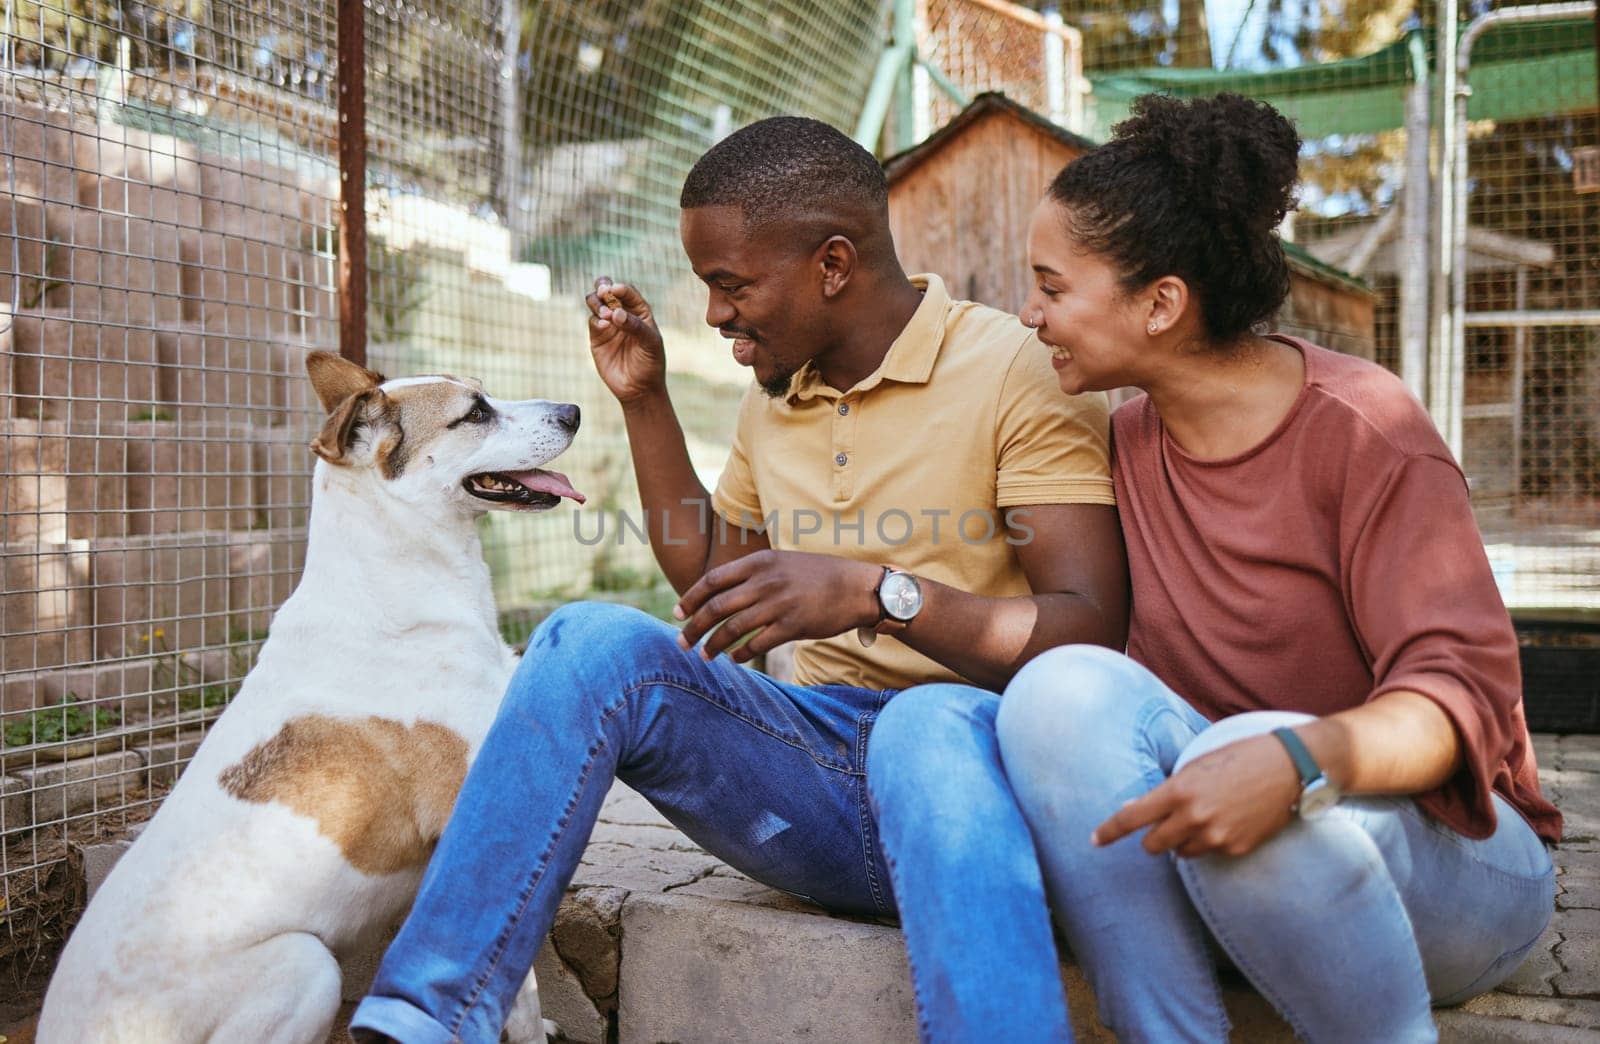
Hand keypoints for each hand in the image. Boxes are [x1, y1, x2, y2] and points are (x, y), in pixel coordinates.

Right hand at [585, 277, 665, 404]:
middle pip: (608, 291)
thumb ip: (635, 326)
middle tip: (604, 292)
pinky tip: (604, 325)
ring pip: (596, 303)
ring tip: (605, 314)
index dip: (621, 289)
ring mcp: (608, 324)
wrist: (639, 389)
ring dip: (597, 303)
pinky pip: (592, 321)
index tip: (616, 290)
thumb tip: (616, 312)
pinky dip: (596, 320)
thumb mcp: (650, 343)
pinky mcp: (597, 337)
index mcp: (640, 312)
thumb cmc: (650, 363)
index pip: (628, 292)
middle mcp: (622, 314)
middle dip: (603, 286)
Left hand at [673, 551, 881, 662]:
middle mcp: (765, 581)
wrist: (857, 587)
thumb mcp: (782, 563)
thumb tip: (721, 594)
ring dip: (713, 645)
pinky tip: (734, 659)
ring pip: (732, 628)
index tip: (677, 614)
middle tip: (681, 642)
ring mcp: (779, 603)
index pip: (712, 580)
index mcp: (760, 562)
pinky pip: (757, 644)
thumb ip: (753, 574)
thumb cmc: (818, 575)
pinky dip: (741, 654)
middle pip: (716, 607)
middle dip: (694, 627)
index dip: (690, 599)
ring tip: (704, 655)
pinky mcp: (793, 625)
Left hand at [1092, 734, 1301, 857]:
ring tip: (1206, 816)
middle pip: (1153, 846)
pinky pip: (1211, 853)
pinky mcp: (1236, 849)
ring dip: (1183, 841)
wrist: (1289, 768)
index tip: (1094, 841)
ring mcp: (1216, 837)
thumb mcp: (1195, 766)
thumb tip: (1137, 807)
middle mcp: (1194, 817)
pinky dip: (1212, 842)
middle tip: (1165, 825)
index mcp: (1179, 791)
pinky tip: (1230, 820)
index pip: (1132, 818)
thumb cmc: (1238, 758)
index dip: (1109, 831)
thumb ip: (1167, 790)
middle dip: (1153, 838)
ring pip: (1181, 853)